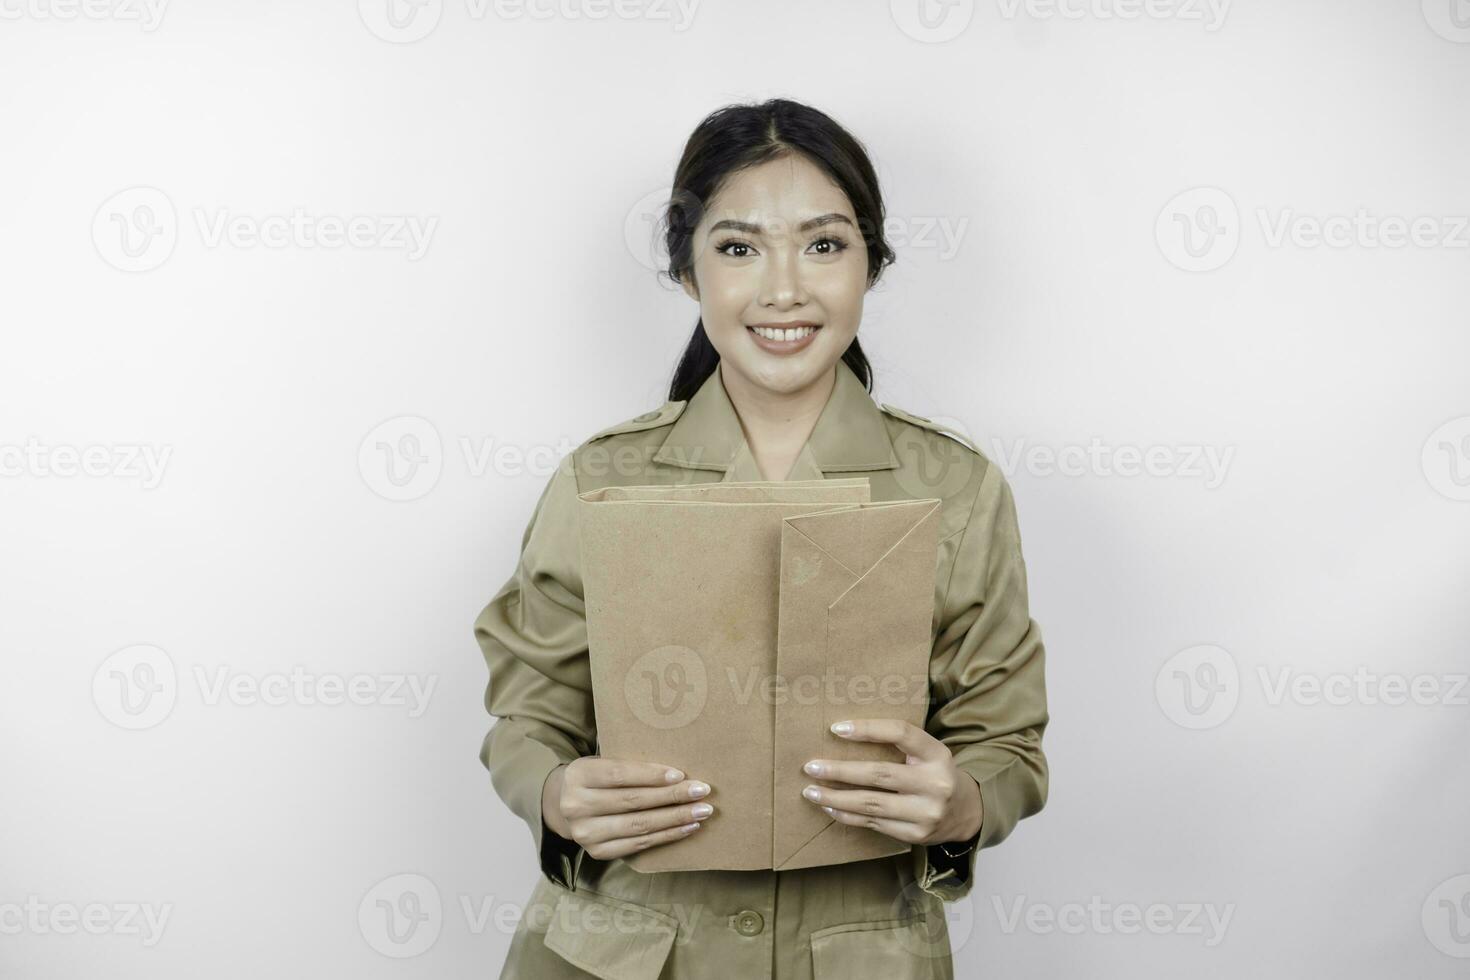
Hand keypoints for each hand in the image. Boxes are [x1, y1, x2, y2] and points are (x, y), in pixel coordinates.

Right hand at [542, 758, 713, 860]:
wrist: (561, 805)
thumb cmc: (594, 779)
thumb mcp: (601, 764)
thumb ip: (629, 767)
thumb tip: (677, 773)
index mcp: (578, 776)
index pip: (619, 775)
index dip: (651, 775)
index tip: (680, 774)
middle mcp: (576, 806)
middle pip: (633, 801)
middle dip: (672, 796)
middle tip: (702, 791)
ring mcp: (586, 833)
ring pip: (639, 825)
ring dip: (675, 818)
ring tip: (702, 811)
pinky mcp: (597, 852)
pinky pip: (639, 844)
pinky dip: (667, 836)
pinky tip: (687, 827)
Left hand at [800, 719, 982, 846]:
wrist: (966, 813)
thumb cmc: (935, 774)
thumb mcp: (928, 753)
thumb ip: (899, 745)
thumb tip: (844, 734)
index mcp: (937, 754)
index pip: (901, 733)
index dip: (867, 729)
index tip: (836, 728)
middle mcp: (935, 783)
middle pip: (879, 774)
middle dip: (840, 771)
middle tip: (811, 767)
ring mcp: (926, 812)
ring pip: (871, 804)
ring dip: (836, 798)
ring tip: (811, 791)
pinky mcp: (916, 835)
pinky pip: (874, 824)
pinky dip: (847, 816)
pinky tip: (829, 807)